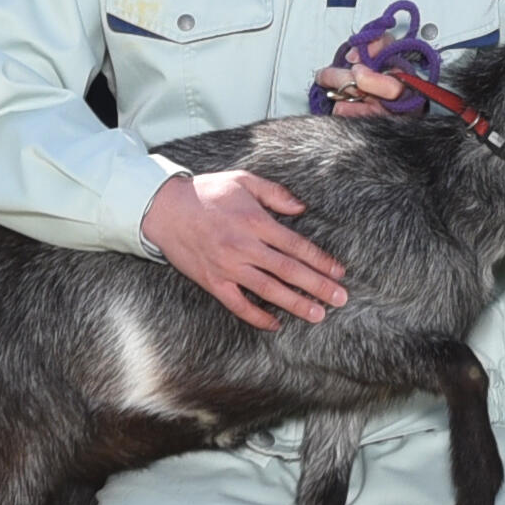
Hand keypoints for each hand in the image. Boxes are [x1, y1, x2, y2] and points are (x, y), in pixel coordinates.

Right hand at [143, 168, 348, 328]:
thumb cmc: (207, 192)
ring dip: (295, 304)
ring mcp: (228, 267)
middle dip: (318, 286)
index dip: (320, 261)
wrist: (164, 209)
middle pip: (289, 270)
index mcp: (255, 221)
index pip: (296, 246)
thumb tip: (301, 209)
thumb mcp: (243, 180)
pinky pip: (238, 305)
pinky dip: (257, 316)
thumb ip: (275, 193)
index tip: (339, 273)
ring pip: (268, 290)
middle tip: (340, 299)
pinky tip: (275, 324)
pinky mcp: (213, 281)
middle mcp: (244, 246)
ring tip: (318, 315)